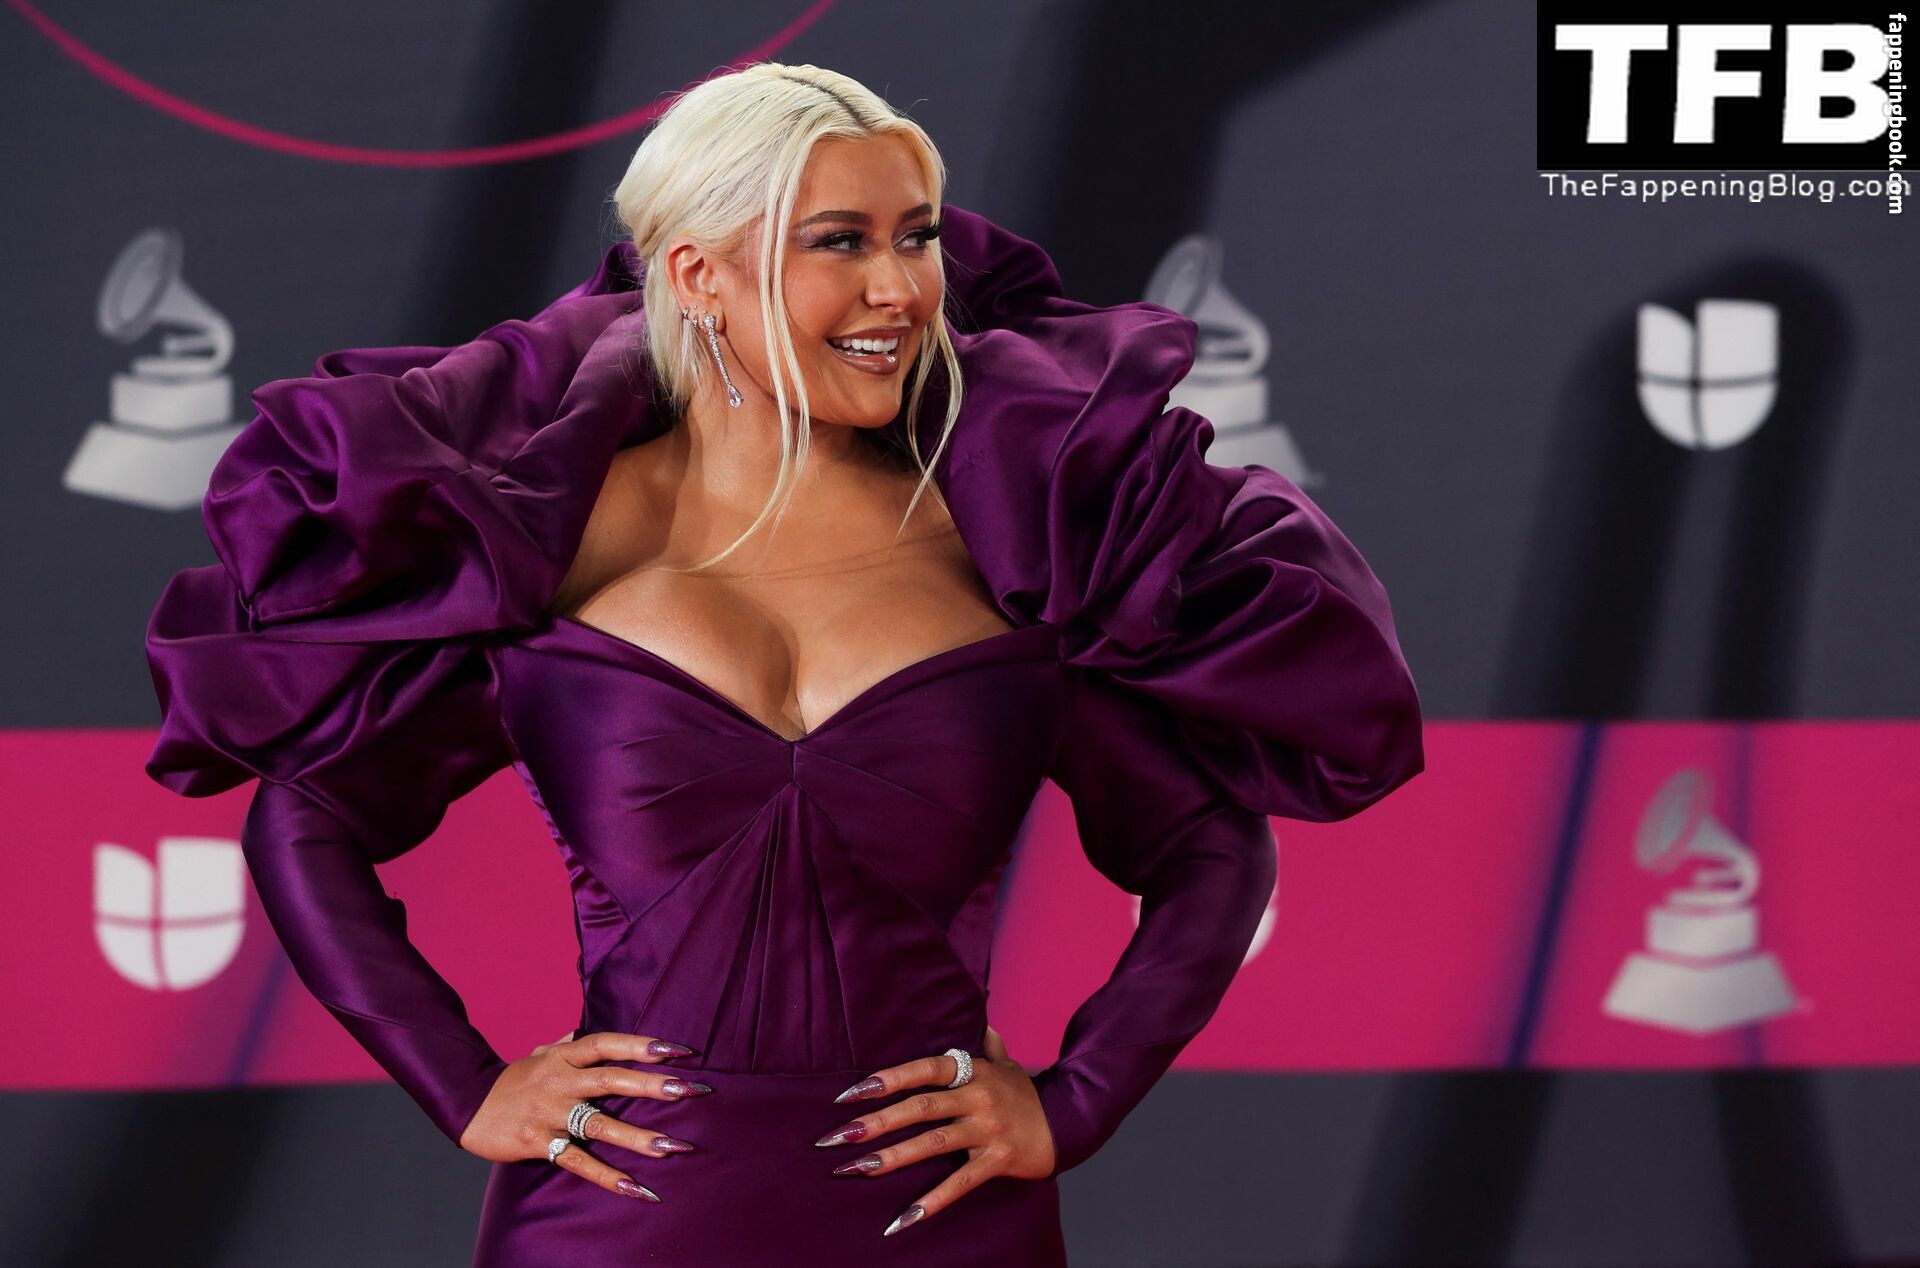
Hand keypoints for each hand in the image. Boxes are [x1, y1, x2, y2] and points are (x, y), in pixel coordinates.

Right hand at [458, 1029, 708, 1201]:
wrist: (467, 1104)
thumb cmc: (511, 1080)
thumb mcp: (538, 1054)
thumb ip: (565, 1045)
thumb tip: (582, 1033)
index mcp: (563, 1056)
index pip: (607, 1044)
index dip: (641, 1045)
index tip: (677, 1050)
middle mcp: (561, 1081)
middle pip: (612, 1080)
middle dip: (653, 1085)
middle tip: (689, 1090)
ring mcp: (550, 1112)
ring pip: (601, 1124)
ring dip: (638, 1137)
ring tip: (673, 1147)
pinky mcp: (539, 1142)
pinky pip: (578, 1161)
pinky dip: (606, 1175)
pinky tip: (634, 1187)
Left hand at [814, 1024, 1057, 1234]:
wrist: (1068, 1125)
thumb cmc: (1026, 1095)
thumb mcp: (1007, 1063)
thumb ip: (988, 1043)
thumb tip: (980, 1017)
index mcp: (973, 1071)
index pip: (923, 1070)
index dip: (887, 1079)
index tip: (849, 1094)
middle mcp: (977, 1097)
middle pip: (920, 1108)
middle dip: (875, 1122)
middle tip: (837, 1137)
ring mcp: (987, 1129)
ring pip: (933, 1143)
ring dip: (891, 1157)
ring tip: (856, 1168)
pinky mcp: (997, 1160)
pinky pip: (960, 1183)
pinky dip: (931, 1202)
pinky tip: (902, 1220)